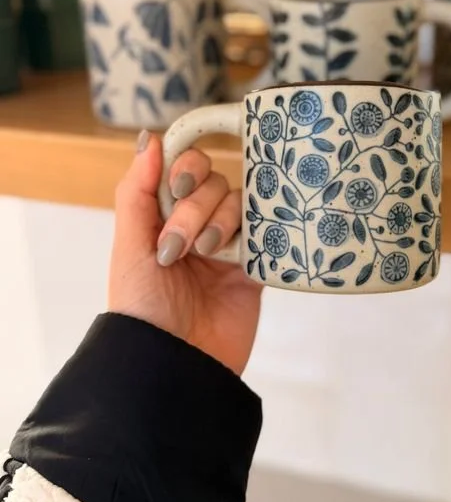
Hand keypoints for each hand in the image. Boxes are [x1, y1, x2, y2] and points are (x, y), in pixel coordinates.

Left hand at [109, 130, 260, 374]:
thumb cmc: (143, 308)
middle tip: (178, 247)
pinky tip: (240, 254)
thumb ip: (137, 191)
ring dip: (221, 223)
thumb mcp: (129, 246)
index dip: (187, 167)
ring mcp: (229, 246)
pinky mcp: (256, 268)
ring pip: (241, 204)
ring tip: (206, 255)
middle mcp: (198, 225)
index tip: (178, 186)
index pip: (186, 168)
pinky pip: (269, 234)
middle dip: (195, 209)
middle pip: (215, 184)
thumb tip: (150, 138)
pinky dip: (257, 236)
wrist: (176, 363)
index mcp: (165, 217)